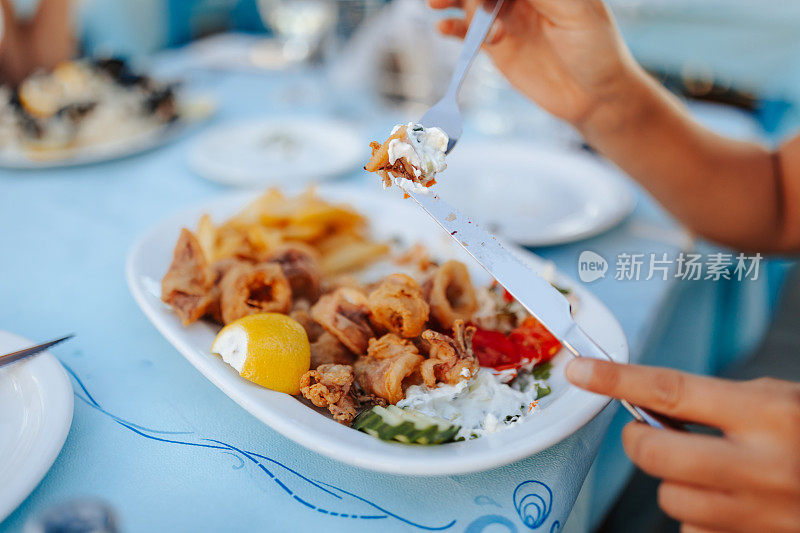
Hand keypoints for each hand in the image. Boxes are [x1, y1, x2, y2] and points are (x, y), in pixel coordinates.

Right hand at [428, 0, 643, 126]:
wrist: (595, 95)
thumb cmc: (596, 48)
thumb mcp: (575, 10)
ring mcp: (507, 18)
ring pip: (471, 2)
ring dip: (452, 0)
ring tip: (437, 3)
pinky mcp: (497, 47)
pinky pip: (467, 32)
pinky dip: (452, 27)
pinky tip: (443, 27)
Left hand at [566, 358, 799, 532]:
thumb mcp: (775, 400)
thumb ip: (717, 405)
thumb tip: (649, 409)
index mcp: (767, 414)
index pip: (671, 392)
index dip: (617, 380)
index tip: (580, 371)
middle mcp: (763, 465)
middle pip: (655, 456)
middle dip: (639, 442)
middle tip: (647, 433)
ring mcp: (761, 514)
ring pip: (672, 501)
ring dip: (676, 485)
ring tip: (711, 473)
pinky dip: (701, 519)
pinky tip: (731, 505)